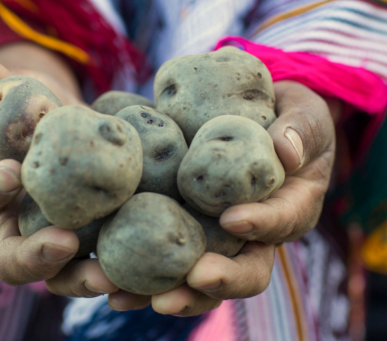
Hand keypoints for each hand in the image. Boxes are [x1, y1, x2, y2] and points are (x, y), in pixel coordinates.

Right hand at [0, 45, 117, 295]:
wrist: (68, 124)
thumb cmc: (33, 109)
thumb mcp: (11, 94)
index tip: (13, 175)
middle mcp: (20, 224)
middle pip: (17, 259)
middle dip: (37, 257)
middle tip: (66, 245)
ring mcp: (60, 236)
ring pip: (63, 274)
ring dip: (85, 279)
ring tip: (113, 279)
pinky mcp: (99, 238)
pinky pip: (107, 262)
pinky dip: (124, 271)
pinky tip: (148, 271)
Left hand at [106, 80, 334, 315]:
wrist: (258, 123)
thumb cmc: (287, 121)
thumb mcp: (304, 116)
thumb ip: (300, 129)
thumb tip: (285, 150)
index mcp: (289, 208)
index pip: (280, 221)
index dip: (260, 223)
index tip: (232, 218)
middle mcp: (254, 234)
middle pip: (244, 270)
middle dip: (219, 279)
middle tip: (195, 277)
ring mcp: (219, 237)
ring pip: (200, 277)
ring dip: (172, 292)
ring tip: (131, 298)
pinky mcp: (188, 229)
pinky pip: (168, 259)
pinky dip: (141, 279)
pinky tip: (110, 287)